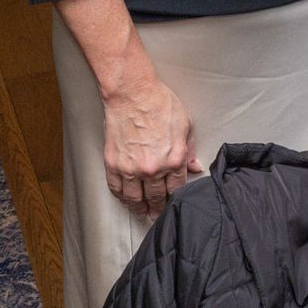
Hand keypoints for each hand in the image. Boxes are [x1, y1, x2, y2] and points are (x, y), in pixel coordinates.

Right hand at [101, 76, 203, 217]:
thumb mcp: (185, 125)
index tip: (173, 203)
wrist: (133, 94)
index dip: (175, 198)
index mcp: (174, 160)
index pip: (176, 189)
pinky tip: (125, 200)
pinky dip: (121, 197)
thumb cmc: (160, 104)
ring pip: (135, 199)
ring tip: (142, 212)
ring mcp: (131, 169)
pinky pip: (116, 189)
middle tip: (156, 213)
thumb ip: (190, 150)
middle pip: (156, 197)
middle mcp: (153, 169)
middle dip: (157, 207)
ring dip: (139, 208)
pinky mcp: (114, 164)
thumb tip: (194, 167)